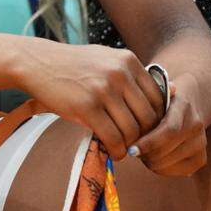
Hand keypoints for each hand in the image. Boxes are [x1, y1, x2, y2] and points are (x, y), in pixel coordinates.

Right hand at [18, 40, 165, 159]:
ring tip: (123, 149)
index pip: (157, 99)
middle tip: (137, 145)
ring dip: (130, 146)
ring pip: (132, 130)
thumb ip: (136, 76)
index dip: (155, 120)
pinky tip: (112, 151)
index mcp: (128, 61)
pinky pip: (113, 138)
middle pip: (149, 117)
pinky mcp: (87, 107)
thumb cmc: (74, 65)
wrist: (37, 62)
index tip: (145, 130)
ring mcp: (103, 90)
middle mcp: (119, 73)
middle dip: (145, 136)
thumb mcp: (107, 60)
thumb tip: (174, 91)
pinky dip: (116, 151)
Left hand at [132, 78, 207, 175]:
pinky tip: (154, 158)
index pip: (168, 131)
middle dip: (145, 154)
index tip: (131, 150)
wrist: (185, 106)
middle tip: (132, 151)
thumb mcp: (151, 97)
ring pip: (168, 164)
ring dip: (150, 162)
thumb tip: (129, 115)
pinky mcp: (201, 159)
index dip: (148, 143)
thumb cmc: (159, 102)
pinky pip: (176, 172)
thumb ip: (143, 103)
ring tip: (142, 152)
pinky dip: (160, 169)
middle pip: (167, 151)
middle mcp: (196, 125)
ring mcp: (201, 143)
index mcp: (183, 106)